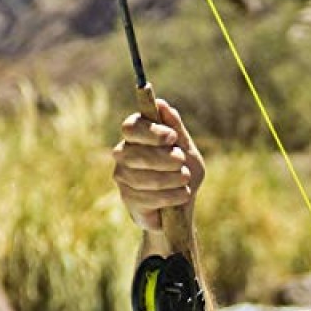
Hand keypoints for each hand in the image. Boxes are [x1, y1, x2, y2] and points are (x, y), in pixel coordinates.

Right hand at [112, 99, 204, 230]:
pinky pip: (148, 197)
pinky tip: (183, 194)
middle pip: (136, 153)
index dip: (151, 132)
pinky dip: (171, 196)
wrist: (182, 207)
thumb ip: (176, 129)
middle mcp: (124, 154)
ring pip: (143, 177)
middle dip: (164, 158)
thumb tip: (161, 104)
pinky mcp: (129, 199)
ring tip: (184, 179)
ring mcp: (123, 177)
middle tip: (181, 162)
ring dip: (170, 178)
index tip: (172, 137)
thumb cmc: (182, 173)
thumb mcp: (186, 150)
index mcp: (136, 137)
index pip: (132, 128)